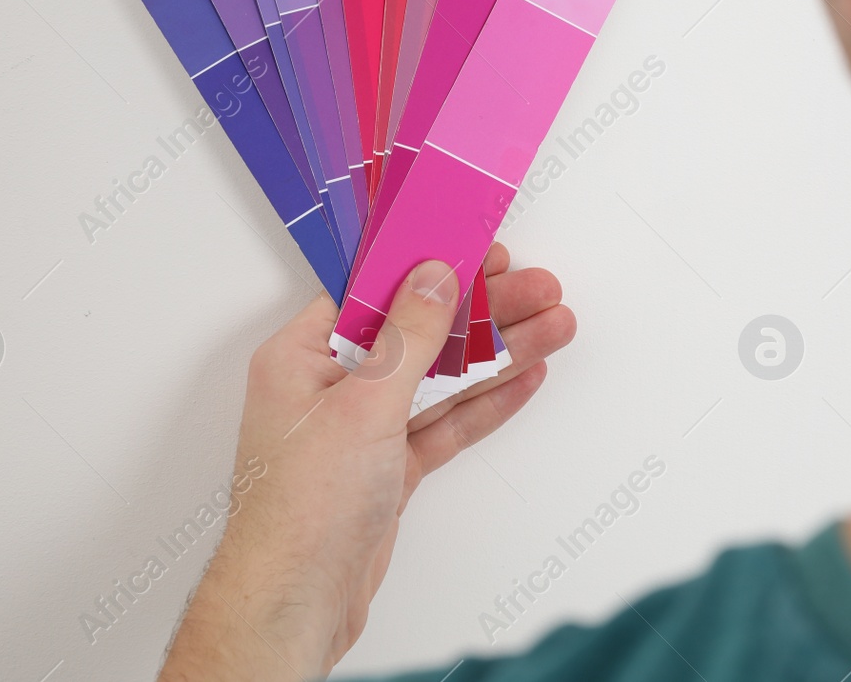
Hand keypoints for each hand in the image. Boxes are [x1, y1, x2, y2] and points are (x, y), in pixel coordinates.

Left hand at [157, 243, 573, 681]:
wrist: (296, 602)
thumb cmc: (302, 506)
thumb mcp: (363, 404)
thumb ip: (408, 335)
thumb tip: (435, 275)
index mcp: (300, 355)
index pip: (371, 289)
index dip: (429, 264)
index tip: (479, 248)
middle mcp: (327, 386)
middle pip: (418, 330)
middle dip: (482, 309)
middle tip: (539, 287)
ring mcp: (360, 428)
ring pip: (439, 377)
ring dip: (497, 352)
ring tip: (554, 323)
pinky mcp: (387, 468)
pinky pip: (443, 422)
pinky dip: (485, 401)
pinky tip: (525, 375)